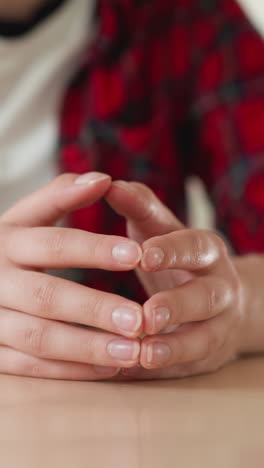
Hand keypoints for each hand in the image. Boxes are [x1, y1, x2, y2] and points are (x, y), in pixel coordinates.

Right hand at [0, 173, 142, 379]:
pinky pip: (29, 365)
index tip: (137, 254)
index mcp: (7, 241)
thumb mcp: (23, 217)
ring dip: (87, 346)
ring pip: (39, 337)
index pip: (54, 244)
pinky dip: (70, 369)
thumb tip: (104, 179)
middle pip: (47, 296)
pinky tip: (109, 367)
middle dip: (94, 308)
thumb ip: (60, 196)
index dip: (95, 249)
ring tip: (133, 351)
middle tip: (140, 318)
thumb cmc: (7, 248)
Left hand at [106, 181, 244, 378]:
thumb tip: (108, 182)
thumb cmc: (178, 257)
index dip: (171, 251)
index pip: (193, 246)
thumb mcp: (162, 229)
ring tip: (141, 355)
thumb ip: (139, 208)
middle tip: (147, 315)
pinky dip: (160, 372)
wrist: (222, 298)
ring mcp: (218, 325)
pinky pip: (185, 368)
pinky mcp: (208, 355)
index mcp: (206, 251)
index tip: (144, 254)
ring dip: (172, 349)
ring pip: (201, 339)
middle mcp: (218, 288)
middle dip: (177, 306)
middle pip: (204, 297)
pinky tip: (130, 373)